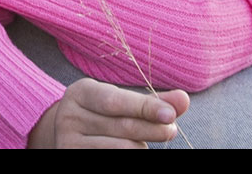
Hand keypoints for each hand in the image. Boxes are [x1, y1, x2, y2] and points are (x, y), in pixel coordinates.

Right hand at [28, 78, 189, 148]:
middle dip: (152, 129)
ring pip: (119, 148)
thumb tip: (184, 99)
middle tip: (171, 131)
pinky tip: (137, 149)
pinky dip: (132, 155)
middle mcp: (68, 117)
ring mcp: (68, 143)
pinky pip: (110, 159)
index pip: (115, 101)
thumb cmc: (103, 114)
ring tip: (144, 143)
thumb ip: (150, 102)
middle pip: (121, 127)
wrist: (69, 134)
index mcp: (80, 93)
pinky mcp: (72, 157)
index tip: (171, 115)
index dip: (144, 108)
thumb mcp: (120, 101)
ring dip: (140, 147)